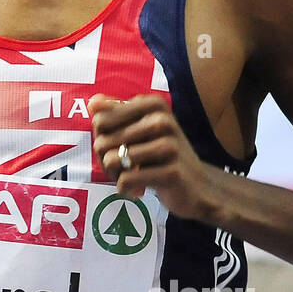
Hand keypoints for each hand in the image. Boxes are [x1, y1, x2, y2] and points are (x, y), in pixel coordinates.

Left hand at [89, 93, 214, 220]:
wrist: (200, 186)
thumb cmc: (164, 156)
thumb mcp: (143, 129)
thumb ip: (118, 113)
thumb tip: (92, 102)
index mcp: (153, 105)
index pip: (100, 120)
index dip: (100, 139)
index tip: (115, 148)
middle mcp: (162, 121)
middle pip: (102, 141)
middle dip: (105, 160)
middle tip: (122, 168)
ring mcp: (169, 146)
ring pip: (111, 160)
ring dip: (115, 176)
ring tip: (130, 177)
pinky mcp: (171, 172)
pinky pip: (126, 180)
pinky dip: (125, 189)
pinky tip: (137, 190)